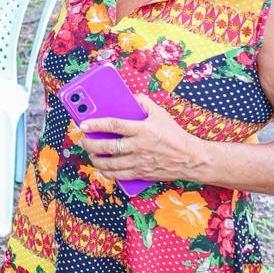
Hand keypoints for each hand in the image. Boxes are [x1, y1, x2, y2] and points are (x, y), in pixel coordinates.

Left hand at [78, 96, 202, 182]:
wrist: (191, 159)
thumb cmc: (174, 135)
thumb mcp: (160, 114)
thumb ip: (144, 102)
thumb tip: (130, 96)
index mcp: (142, 129)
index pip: (114, 125)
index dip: (96, 124)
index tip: (83, 124)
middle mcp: (139, 146)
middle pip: (108, 147)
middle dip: (90, 144)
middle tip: (82, 141)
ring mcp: (139, 162)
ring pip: (110, 164)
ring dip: (96, 160)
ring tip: (90, 154)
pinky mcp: (141, 174)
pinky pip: (119, 176)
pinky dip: (107, 173)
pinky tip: (101, 168)